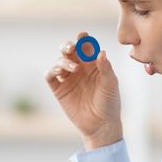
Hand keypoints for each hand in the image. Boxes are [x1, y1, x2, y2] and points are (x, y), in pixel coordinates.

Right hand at [44, 32, 122, 149]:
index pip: (85, 47)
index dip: (83, 39)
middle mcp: (79, 69)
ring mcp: (68, 78)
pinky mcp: (59, 90)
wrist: (101, 125)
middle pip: (69, 51)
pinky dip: (52, 70)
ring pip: (59, 61)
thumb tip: (101, 52)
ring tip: (73, 68)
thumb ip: (106, 68)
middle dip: (67, 46)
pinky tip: (59, 71)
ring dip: (63, 60)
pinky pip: (50, 76)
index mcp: (93, 64)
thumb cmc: (109, 103)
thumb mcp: (111, 84)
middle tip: (71, 47)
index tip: (82, 36)